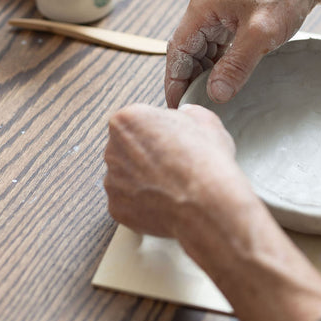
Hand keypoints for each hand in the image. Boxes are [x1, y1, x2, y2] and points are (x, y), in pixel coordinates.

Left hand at [104, 102, 245, 237]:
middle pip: (128, 149)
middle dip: (146, 156)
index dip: (160, 131)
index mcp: (128, 119)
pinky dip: (143, 204)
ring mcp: (112, 181)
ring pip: (126, 177)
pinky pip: (128, 203)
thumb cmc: (207, 161)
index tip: (175, 141)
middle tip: (174, 165)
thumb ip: (189, 112)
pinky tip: (166, 203)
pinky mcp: (116, 208)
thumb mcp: (207, 122)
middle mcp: (112, 149)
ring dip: (143, 180)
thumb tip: (187, 113)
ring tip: (173, 187)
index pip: (138, 121)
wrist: (208, 206)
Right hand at [164, 0, 320, 107]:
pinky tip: (224, 80)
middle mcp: (204, 6)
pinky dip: (217, 63)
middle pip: (186, 49)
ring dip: (203, 72)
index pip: (177, 49)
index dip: (174, 79)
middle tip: (194, 107)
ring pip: (201, 48)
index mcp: (202, 5)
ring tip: (209, 99)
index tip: (177, 106)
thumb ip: (235, 66)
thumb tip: (215, 95)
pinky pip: (216, 44)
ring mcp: (217, 10)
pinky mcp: (231, 16)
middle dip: (188, 78)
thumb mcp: (260, 35)